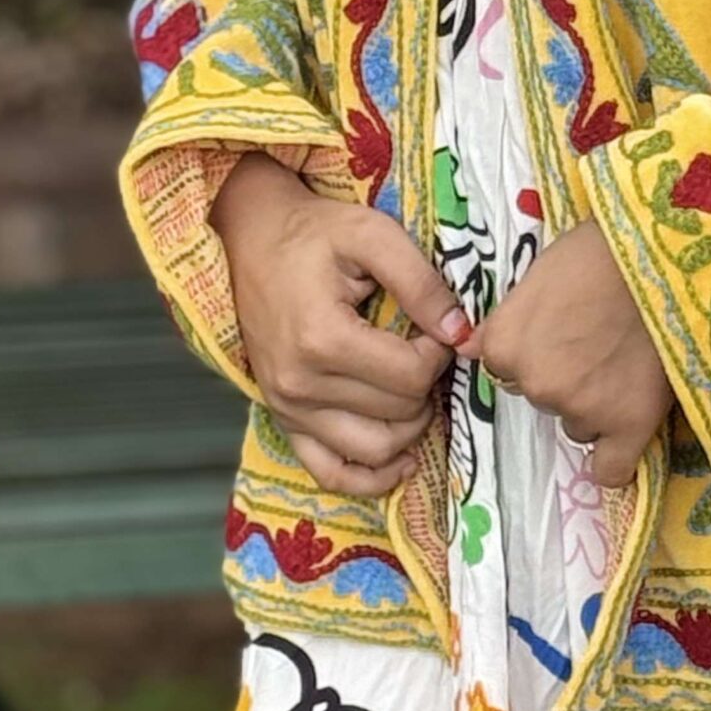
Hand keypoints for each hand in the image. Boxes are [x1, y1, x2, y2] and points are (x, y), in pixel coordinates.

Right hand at [210, 152, 470, 496]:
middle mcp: (300, 385)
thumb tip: (461, 332)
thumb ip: (420, 281)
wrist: (250, 239)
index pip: (410, 377)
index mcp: (322, 339)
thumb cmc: (312, 233)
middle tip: (428, 351)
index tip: (439, 328)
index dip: (439, 354)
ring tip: (417, 389)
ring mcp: (288, 409)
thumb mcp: (371, 234)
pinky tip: (402, 459)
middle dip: (428, 386)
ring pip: (374, 450)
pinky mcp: (283, 419)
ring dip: (411, 428)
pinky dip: (370, 476)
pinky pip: (330, 472)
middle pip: (397, 415)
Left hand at [462, 219, 674, 488]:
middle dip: (563, 375)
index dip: (533, 349)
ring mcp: (581, 409)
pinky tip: (623, 436)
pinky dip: (614, 461)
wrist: (663, 256)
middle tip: (597, 340)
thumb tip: (466, 348)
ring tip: (625, 362)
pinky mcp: (628, 425)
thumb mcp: (540, 272)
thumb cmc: (599, 249)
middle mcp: (535, 383)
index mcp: (506, 345)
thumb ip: (506, 319)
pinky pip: (611, 470)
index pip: (504, 367)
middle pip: (541, 395)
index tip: (560, 331)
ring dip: (592, 404)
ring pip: (577, 424)